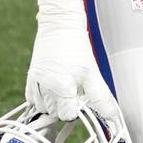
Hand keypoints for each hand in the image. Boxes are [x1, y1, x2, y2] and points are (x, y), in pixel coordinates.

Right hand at [25, 0, 122, 125]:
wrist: (59, 25)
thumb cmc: (77, 47)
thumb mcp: (93, 73)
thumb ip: (101, 98)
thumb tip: (112, 118)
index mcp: (61, 86)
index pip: (67, 116)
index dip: (77, 110)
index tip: (81, 99)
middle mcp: (44, 86)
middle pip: (55, 114)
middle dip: (66, 106)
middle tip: (74, 90)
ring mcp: (34, 83)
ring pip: (43, 108)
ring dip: (54, 103)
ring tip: (63, 87)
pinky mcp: (29, 79)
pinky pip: (33, 100)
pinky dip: (43, 98)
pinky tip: (52, 87)